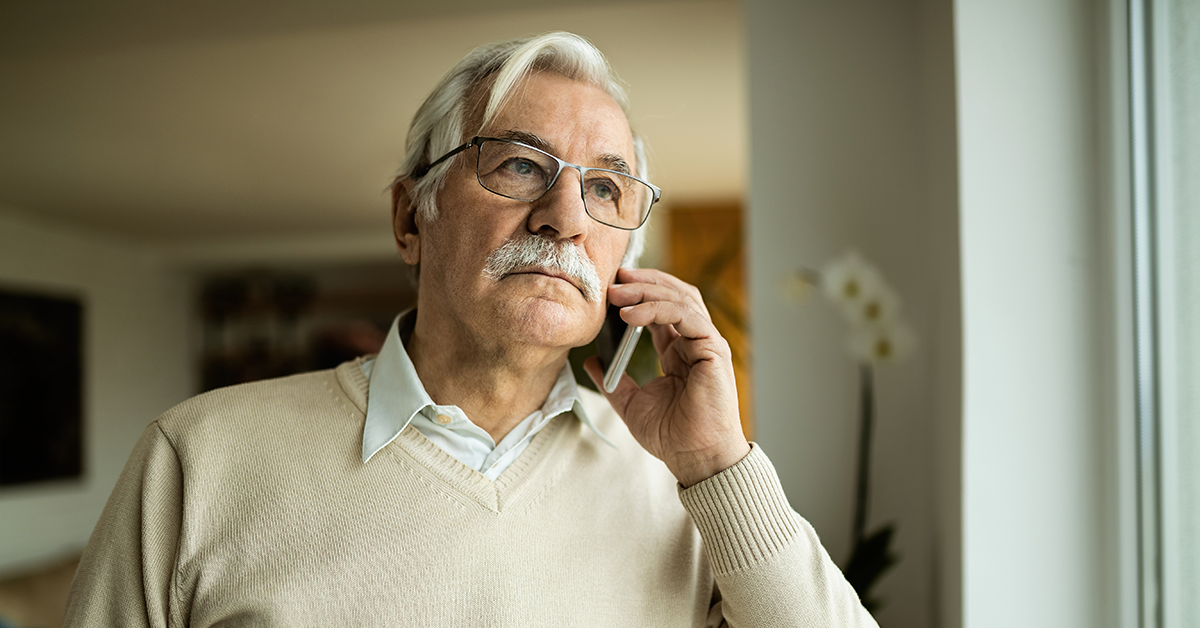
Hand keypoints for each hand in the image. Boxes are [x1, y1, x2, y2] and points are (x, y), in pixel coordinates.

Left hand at [583, 268, 749, 486]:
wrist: (695, 459)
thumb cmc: (672, 436)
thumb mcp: (631, 403)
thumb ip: (613, 381)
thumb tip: (592, 361)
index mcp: (679, 352)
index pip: (662, 307)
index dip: (639, 292)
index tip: (610, 287)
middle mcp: (695, 342)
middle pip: (674, 294)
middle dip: (643, 282)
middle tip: (612, 279)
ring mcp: (707, 344)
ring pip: (681, 298)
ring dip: (647, 290)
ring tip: (617, 292)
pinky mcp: (714, 349)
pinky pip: (686, 316)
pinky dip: (658, 309)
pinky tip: (631, 315)